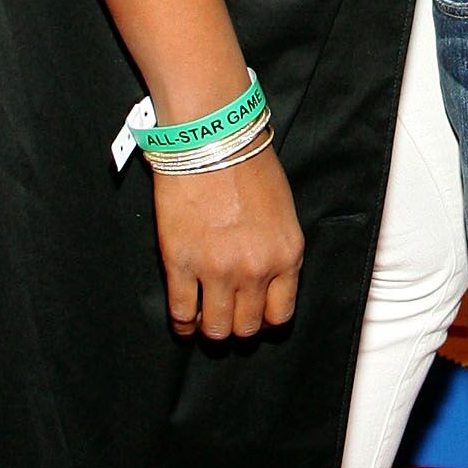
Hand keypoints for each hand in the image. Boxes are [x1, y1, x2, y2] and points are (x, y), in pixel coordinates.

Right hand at [152, 146, 303, 340]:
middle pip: (247, 326)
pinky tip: (183, 320)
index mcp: (286, 255)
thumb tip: (263, 277)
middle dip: (237, 327)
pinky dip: (183, 323)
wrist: (211, 138)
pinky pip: (182, 312)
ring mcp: (217, 270)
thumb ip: (275, 249)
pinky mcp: (181, 263)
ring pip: (216, 328)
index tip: (255, 317)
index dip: (265, 321)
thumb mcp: (282, 211)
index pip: (280, 314)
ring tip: (204, 321)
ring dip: (211, 329)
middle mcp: (256, 269)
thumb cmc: (247, 163)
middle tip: (227, 318)